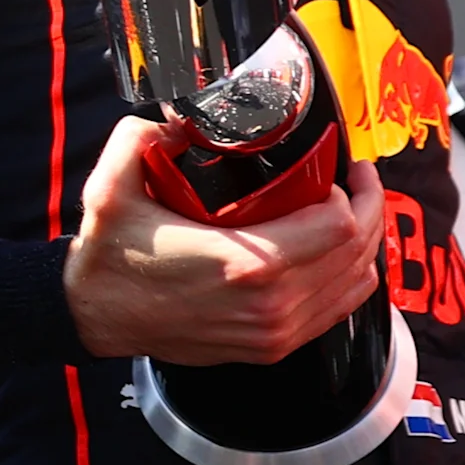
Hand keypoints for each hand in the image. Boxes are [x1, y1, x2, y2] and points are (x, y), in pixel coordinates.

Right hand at [62, 117, 387, 363]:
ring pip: (355, 284)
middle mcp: (270, 305)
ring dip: (364, 244)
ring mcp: (273, 333)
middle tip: (357, 179)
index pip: (339, 225)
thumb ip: (142, 137)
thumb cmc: (110, 259)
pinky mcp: (270, 348)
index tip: (342, 167)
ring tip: (353, 212)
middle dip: (369, 208)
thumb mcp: (111, 188)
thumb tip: (180, 115)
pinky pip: (336, 312)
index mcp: (246, 264)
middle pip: (357, 252)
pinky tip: (338, 254)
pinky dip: (348, 280)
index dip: (353, 190)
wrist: (95, 316)